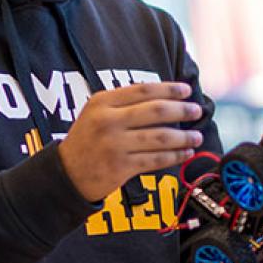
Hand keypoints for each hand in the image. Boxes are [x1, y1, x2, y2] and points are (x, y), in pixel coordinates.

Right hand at [58, 82, 204, 201]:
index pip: (143, 90)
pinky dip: (175, 156)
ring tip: (197, 136)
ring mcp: (114, 145)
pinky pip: (155, 159)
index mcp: (102, 102)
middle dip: (182, 110)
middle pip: (156, 111)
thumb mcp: (97, 112)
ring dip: (184, 136)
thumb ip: (124, 102)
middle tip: (197, 111)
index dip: (169, 89)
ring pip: (160, 137)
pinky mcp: (120, 167)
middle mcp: (108, 121)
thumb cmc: (88, 139)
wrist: (65, 174)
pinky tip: (186, 153)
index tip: (186, 90)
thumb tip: (167, 97)